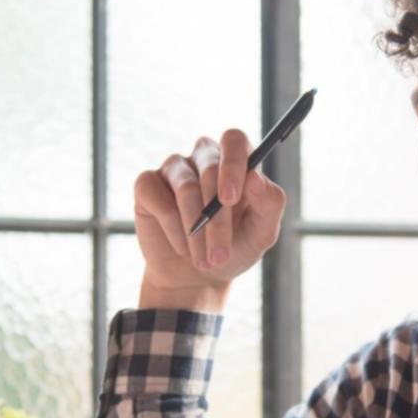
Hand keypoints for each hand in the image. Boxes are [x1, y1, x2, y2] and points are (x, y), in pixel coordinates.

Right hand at [133, 130, 287, 311]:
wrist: (196, 277)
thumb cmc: (233, 249)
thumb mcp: (261, 234)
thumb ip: (270, 203)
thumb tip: (256, 178)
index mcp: (236, 161)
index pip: (234, 140)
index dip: (233, 164)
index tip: (231, 199)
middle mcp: (204, 157)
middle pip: (210, 170)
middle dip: (217, 218)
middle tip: (220, 254)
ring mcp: (174, 169)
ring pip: (186, 187)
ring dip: (196, 230)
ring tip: (203, 260)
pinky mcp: (147, 185)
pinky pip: (157, 197)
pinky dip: (172, 228)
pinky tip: (181, 247)